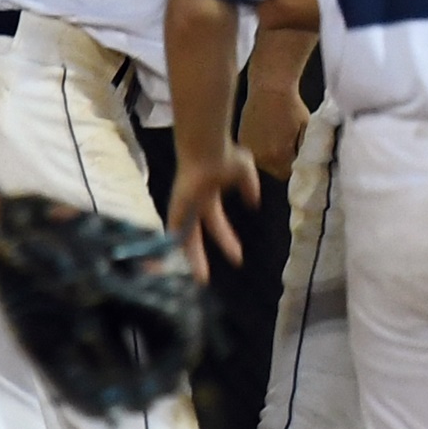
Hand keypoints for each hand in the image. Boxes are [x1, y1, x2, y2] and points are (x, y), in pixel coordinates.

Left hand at [167, 142, 260, 274]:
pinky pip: (174, 231)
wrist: (209, 149)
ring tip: (200, 279)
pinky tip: (181, 262)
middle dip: (200, 256)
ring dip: (192, 259)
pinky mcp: (177, 207)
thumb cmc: (226, 155)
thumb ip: (249, 186)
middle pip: (195, 236)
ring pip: (184, 238)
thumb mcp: (245, 172)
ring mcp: (183, 207)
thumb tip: (253, 202)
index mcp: (208, 197)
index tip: (238, 258)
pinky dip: (176, 246)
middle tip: (204, 279)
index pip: (216, 224)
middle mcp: (193, 205)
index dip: (226, 240)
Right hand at [239, 79, 310, 177]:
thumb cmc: (291, 106)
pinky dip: (260, 146)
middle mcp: (260, 156)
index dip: (295, 166)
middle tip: (289, 143)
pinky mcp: (241, 139)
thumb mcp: (307, 131)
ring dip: (270, 155)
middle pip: (274, 170)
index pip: (288, 174)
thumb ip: (305, 151)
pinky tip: (267, 132)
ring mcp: (248, 148)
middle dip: (282, 161)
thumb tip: (307, 164)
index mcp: (277, 156)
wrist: (270, 87)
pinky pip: (254, 151)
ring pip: (263, 162)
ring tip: (277, 136)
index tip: (298, 156)